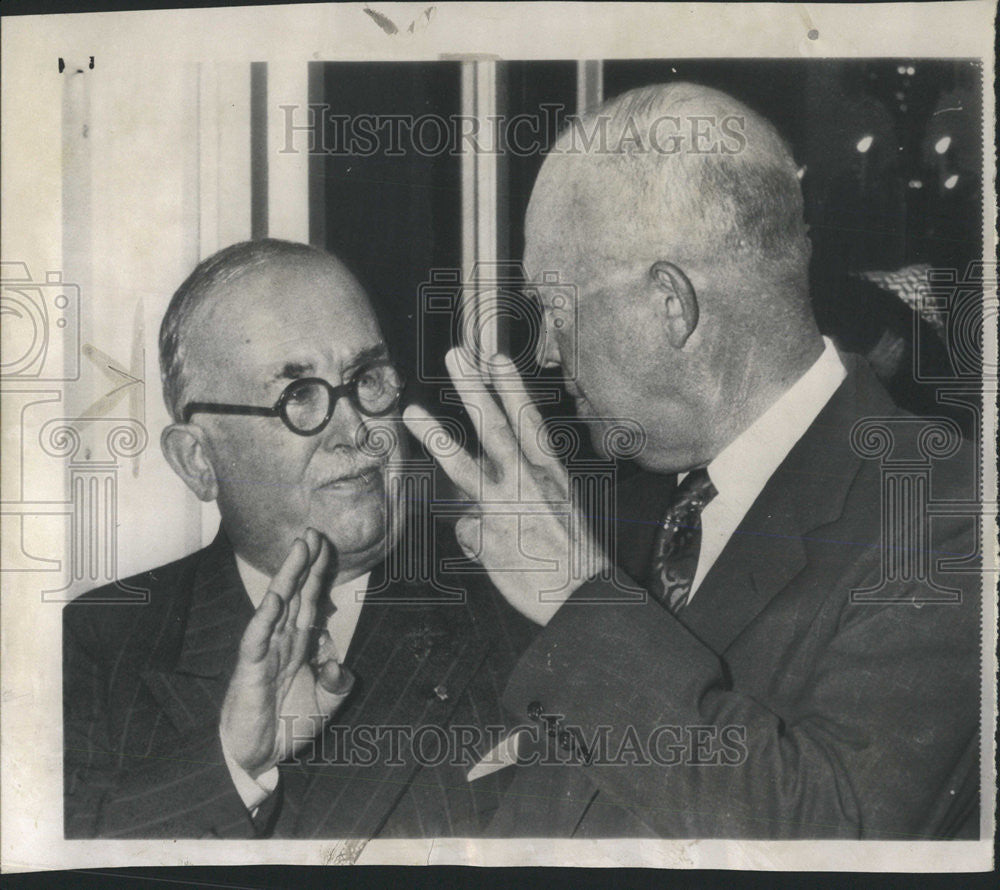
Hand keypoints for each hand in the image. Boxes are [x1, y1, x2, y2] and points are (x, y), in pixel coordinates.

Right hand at [220, 527, 353, 778]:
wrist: (258, 758)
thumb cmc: (287, 727)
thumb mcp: (326, 706)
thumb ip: (338, 684)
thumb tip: (340, 664)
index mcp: (299, 645)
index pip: (310, 601)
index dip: (319, 575)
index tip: (327, 546)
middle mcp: (283, 641)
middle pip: (296, 594)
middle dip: (305, 563)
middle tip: (313, 532)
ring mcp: (265, 652)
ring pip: (277, 607)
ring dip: (288, 578)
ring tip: (298, 549)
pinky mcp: (251, 669)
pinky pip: (257, 640)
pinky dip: (265, 619)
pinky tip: (275, 599)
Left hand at [403, 349, 608, 624]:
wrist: (583, 597)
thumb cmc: (573, 554)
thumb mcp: (559, 508)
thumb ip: (520, 490)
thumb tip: (480, 497)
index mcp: (551, 472)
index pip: (528, 419)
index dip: (510, 386)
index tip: (496, 357)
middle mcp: (528, 482)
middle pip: (494, 426)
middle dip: (472, 389)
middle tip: (456, 357)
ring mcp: (505, 507)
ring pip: (464, 464)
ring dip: (436, 435)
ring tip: (411, 411)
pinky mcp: (488, 534)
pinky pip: (467, 528)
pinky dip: (475, 538)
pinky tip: (496, 553)